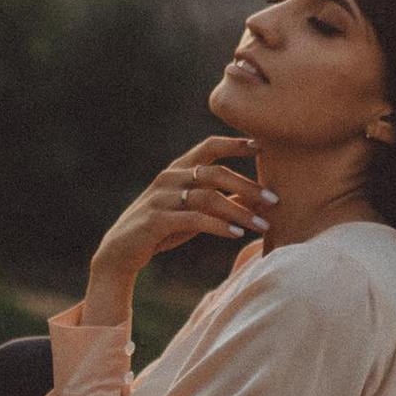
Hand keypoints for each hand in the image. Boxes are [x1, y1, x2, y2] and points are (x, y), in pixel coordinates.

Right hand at [84, 135, 275, 320]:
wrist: (120, 251)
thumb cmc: (163, 228)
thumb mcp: (193, 212)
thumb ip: (220, 202)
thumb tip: (258, 201)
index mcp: (177, 170)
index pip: (209, 147)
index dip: (235, 144)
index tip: (261, 147)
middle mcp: (169, 177)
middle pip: (216, 173)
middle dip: (249, 186)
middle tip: (275, 200)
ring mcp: (161, 198)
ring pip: (209, 197)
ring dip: (240, 212)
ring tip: (263, 226)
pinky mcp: (156, 220)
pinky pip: (194, 219)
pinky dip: (219, 226)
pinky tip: (236, 234)